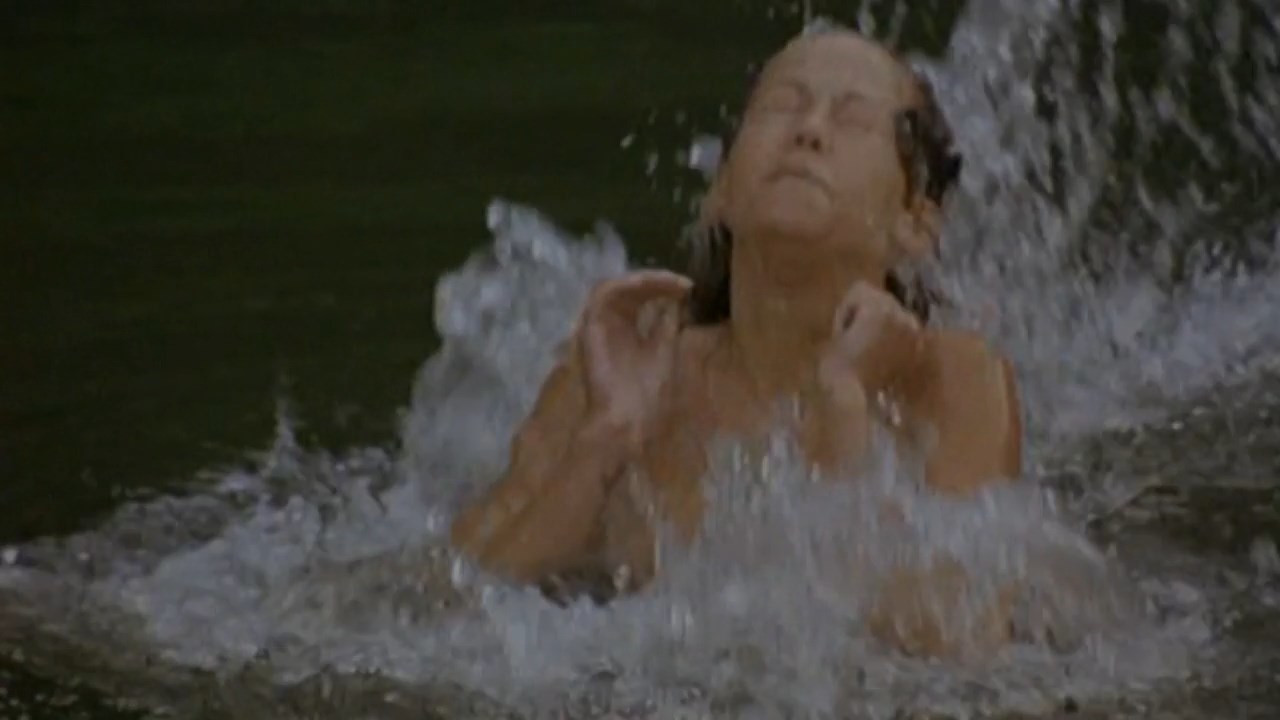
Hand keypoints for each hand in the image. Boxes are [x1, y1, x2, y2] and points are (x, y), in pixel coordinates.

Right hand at [577, 270, 690, 448]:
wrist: (629, 421)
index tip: (689, 287)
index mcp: (628, 332)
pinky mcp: (590, 327)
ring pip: (616, 286)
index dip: (664, 287)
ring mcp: (599, 325)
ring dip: (643, 279)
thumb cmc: (648, 396)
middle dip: (657, 280)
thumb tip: (677, 302)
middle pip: (630, 289)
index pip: (643, 298)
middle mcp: (612, 325)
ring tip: (668, 282)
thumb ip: (667, 327)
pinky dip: (623, 284)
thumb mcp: (665, 352)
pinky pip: (601, 295)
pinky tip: (645, 285)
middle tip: (682, 283)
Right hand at [820, 280, 924, 394]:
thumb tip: (855, 320)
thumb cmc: (838, 370)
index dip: (845, 310)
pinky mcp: (918, 355)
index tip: (840, 333)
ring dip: (882, 331)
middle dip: (867, 317)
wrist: (859, 407)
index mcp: (880, 306)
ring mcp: (914, 336)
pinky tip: (880, 363)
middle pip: (881, 302)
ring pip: (894, 321)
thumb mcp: (833, 339)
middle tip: (852, 342)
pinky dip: (893, 346)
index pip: (859, 290)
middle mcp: (903, 315)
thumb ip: (846, 322)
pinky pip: (903, 340)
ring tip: (867, 354)